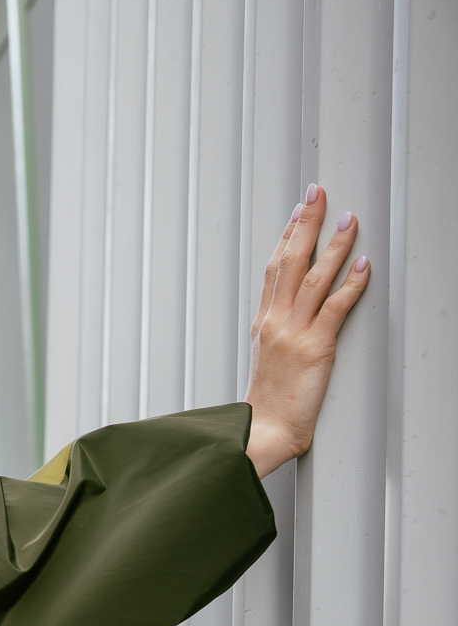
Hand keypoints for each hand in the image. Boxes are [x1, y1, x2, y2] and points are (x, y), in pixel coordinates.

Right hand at [244, 183, 370, 477]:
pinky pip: (335, 308)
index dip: (287, 236)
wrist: (262, 431)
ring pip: (314, 278)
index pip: (275, 269)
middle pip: (291, 262)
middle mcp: (276, 322)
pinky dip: (350, 284)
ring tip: (348, 219)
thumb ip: (277, 334)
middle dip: (305, 224)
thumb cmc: (265, 405)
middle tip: (317, 194)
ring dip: (333, 246)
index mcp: (264, 324)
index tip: (298, 211)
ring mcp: (293, 333)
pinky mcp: (315, 348)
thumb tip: (287, 317)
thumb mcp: (266, 361)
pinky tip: (362, 264)